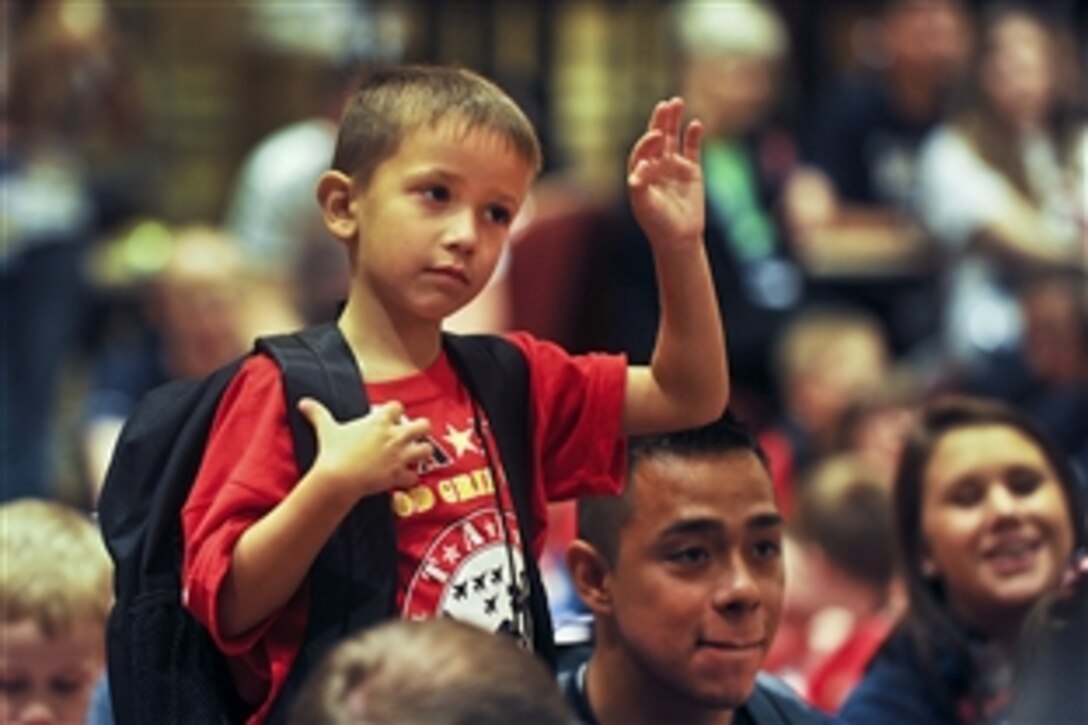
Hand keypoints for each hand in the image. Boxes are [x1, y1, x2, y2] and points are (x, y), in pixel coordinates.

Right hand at [297, 398, 431, 501]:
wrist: (338, 478)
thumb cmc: (333, 452)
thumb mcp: (326, 429)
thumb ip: (317, 413)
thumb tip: (303, 402)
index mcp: (379, 422)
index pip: (397, 407)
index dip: (395, 412)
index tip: (389, 418)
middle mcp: (394, 436)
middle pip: (423, 425)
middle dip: (420, 429)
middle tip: (412, 434)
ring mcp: (399, 456)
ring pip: (426, 450)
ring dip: (421, 452)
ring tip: (412, 454)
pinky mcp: (398, 475)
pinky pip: (414, 476)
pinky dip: (410, 477)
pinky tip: (402, 476)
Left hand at [627, 97, 704, 251]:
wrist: (679, 238)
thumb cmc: (657, 223)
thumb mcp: (644, 205)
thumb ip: (639, 186)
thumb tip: (641, 167)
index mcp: (640, 173)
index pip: (642, 151)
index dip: (647, 143)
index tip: (655, 137)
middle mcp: (655, 166)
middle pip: (656, 138)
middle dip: (659, 122)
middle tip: (665, 105)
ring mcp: (673, 167)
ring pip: (673, 138)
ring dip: (674, 121)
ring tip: (677, 102)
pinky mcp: (692, 170)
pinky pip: (692, 148)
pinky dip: (693, 136)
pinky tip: (696, 124)